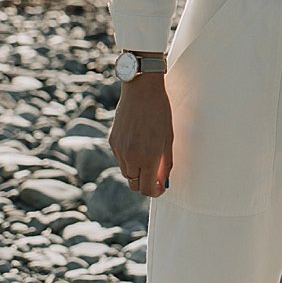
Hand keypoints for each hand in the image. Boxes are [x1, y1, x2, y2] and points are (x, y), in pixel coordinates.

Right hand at [108, 77, 173, 197]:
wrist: (141, 90)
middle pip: (134, 184)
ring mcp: (119, 149)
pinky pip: (120, 159)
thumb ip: (165, 162)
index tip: (160, 189)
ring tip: (148, 158)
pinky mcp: (112, 141)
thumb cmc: (160, 112)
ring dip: (137, 172)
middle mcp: (131, 156)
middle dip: (145, 185)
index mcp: (148, 156)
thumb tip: (163, 180)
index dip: (154, 192)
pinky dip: (129, 159)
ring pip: (126, 173)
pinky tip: (138, 145)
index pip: (147, 188)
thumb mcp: (168, 138)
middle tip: (155, 179)